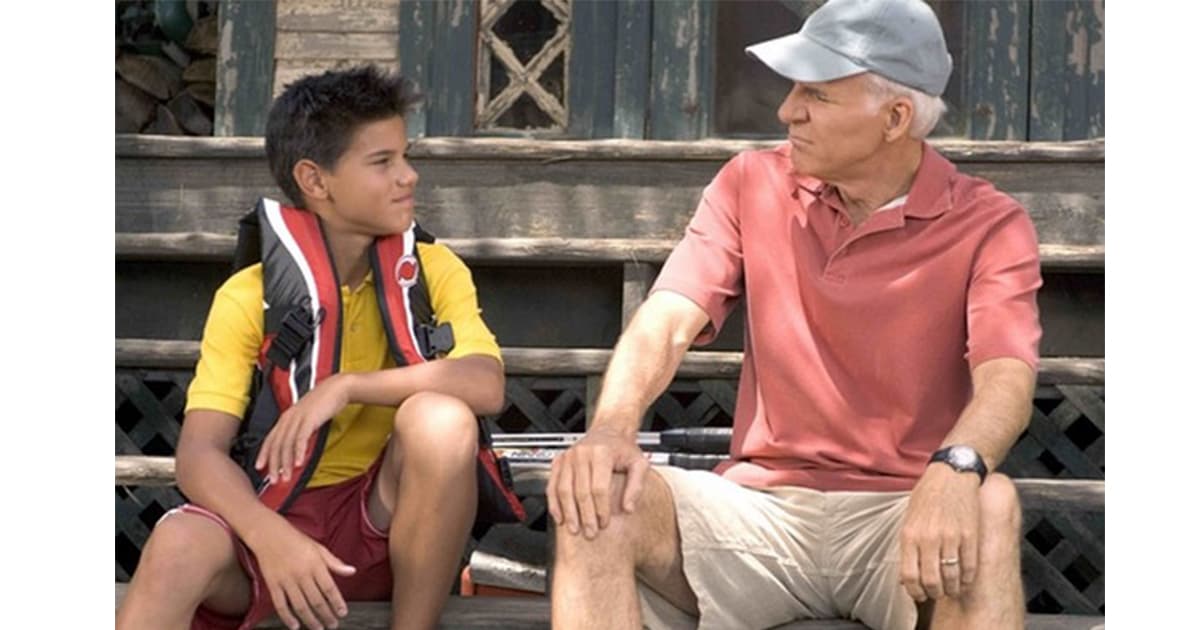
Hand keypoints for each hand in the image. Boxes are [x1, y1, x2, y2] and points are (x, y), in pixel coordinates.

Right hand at [250, 518, 356, 629]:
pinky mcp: (273, 585)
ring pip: (300, 606)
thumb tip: (352, 571)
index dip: (337, 603)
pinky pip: (280, 605)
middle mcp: (302, 574)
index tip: (343, 613)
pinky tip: (295, 626)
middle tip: (333, 625)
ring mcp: (286, 580)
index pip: (329, 588)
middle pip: (316, 600)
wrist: (270, 535)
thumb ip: (335, 562)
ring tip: (318, 628)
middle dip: (326, 615)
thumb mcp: (319, 548)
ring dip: (310, 620)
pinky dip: (287, 617)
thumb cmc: (297, 541)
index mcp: (315, 564)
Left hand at [256, 374, 350, 482]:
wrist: (336, 388)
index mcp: (285, 418)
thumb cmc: (323, 403)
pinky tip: (298, 464)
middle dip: (274, 464)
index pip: (270, 439)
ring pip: (286, 444)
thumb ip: (299, 428)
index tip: (260, 468)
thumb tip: (296, 445)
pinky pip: (300, 439)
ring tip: (286, 477)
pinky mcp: (309, 419)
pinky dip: (298, 452)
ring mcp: (298, 418)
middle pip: (276, 445)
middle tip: (274, 480)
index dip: (263, 454)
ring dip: (285, 463)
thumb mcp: (306, 417)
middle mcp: (288, 418)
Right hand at [546, 425, 648, 539]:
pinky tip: (559, 516)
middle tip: (590, 532)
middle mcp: (582, 453)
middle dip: (585, 515)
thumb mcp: (639, 463)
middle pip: (580, 491)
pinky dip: (554, 503)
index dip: (601, 508)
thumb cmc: (623, 448)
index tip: (604, 523)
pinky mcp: (559, 460)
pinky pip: (552, 484)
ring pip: (563, 489)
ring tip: (574, 529)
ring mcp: (568, 456)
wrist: (609, 430)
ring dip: (569, 512)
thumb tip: (628, 508)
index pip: (599, 487)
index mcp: (601, 453)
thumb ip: (636, 486)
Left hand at [899, 464, 980, 602]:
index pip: (909, 575)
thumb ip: (908, 545)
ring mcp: (951, 537)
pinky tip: (966, 580)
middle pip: (931, 581)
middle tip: (938, 594)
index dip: (914, 592)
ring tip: (952, 589)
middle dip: (934, 594)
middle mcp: (928, 538)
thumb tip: (905, 576)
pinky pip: (969, 567)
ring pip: (951, 577)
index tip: (920, 596)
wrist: (952, 474)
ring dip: (952, 589)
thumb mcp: (909, 518)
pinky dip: (968, 579)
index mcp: (909, 534)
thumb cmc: (928, 495)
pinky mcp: (970, 535)